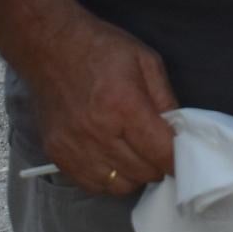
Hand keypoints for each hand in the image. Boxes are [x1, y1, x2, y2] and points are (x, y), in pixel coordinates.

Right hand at [19, 3, 178, 196]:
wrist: (48, 46)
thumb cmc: (100, 48)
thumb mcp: (145, 60)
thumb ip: (166, 98)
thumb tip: (178, 131)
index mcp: (123, 105)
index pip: (161, 152)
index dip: (178, 158)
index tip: (183, 155)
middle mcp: (98, 132)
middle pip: (143, 173)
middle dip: (157, 164)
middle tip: (157, 148)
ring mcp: (74, 147)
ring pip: (119, 185)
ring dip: (134, 174)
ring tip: (135, 153)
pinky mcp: (57, 155)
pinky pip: (93, 185)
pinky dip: (109, 178)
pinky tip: (112, 157)